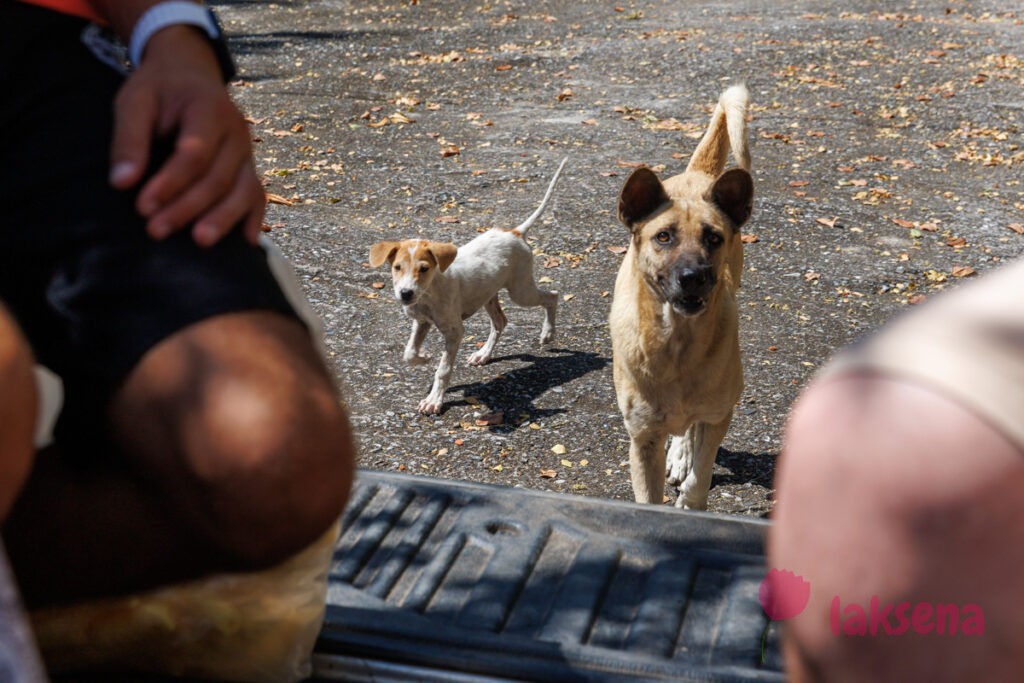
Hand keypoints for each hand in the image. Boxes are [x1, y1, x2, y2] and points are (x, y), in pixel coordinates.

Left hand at [108, 26, 264, 246]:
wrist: (190, 72)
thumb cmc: (159, 89)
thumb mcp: (134, 101)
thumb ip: (128, 139)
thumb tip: (122, 183)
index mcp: (209, 108)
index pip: (194, 154)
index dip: (170, 183)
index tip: (142, 207)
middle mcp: (237, 131)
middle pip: (219, 177)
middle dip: (188, 207)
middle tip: (156, 231)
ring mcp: (247, 150)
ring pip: (244, 189)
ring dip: (223, 218)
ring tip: (200, 242)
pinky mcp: (249, 166)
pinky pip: (257, 194)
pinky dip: (254, 217)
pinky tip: (246, 242)